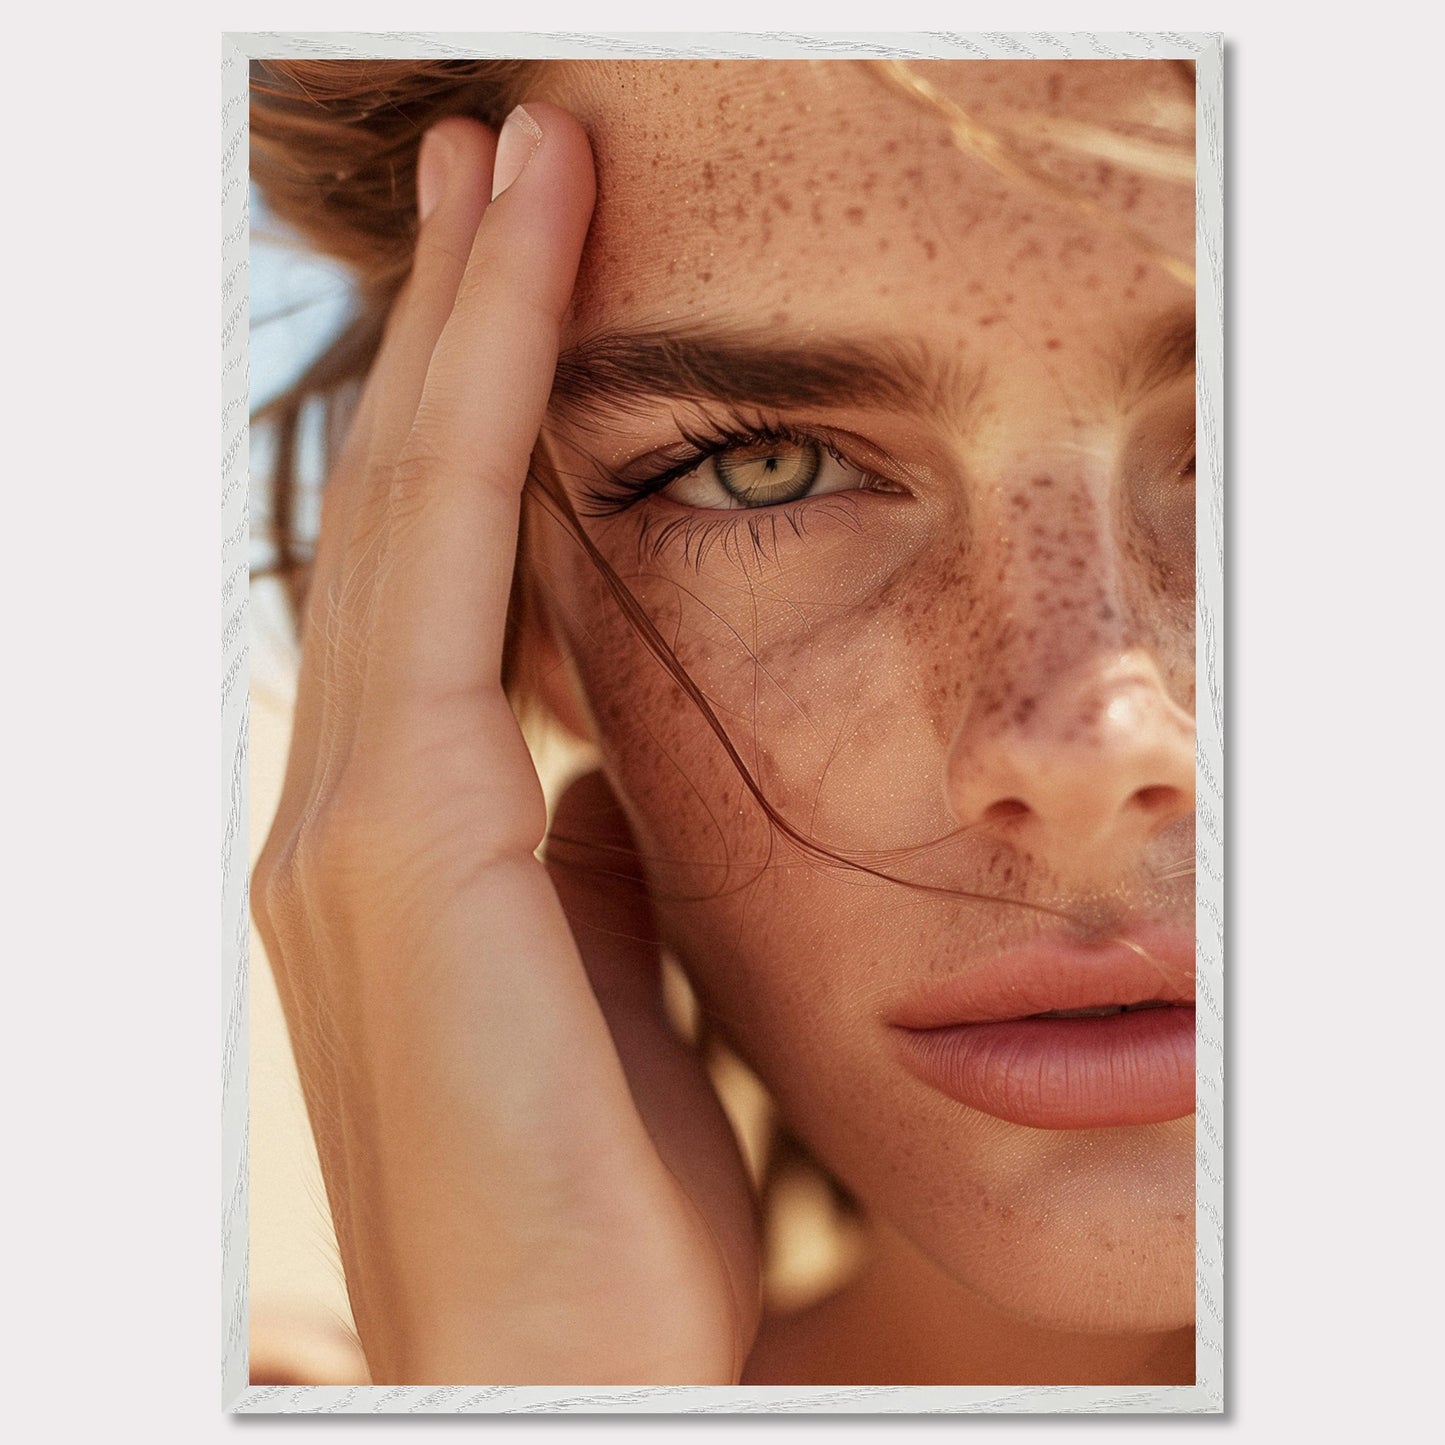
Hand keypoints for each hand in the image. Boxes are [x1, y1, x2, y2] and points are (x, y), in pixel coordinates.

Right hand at [252, 106, 760, 1385]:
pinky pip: (443, 575)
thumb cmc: (605, 1191)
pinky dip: (480, 423)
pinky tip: (525, 290)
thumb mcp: (611, 982)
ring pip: (411, 509)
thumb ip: (588, 860)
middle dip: (461, 322)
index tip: (537, 262)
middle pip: (408, 507)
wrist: (569, 1359)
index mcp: (404, 839)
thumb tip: (601, 765)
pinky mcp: (389, 845)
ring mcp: (343, 819)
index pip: (446, 571)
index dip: (484, 409)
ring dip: (466, 331)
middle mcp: (341, 804)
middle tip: (512, 154)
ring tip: (519, 168)